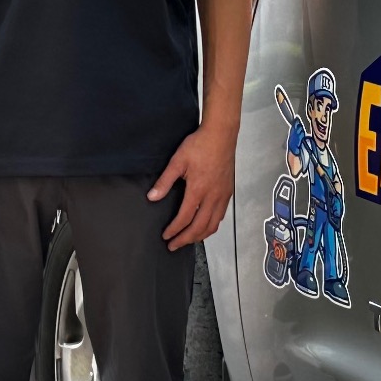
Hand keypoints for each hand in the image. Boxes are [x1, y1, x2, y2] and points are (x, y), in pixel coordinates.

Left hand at [149, 122, 235, 249]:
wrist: (221, 135)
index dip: (174, 230)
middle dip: (185, 239)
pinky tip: (205, 226)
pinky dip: (211, 226)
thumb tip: (152, 197)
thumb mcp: (177, 161)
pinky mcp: (228, 192)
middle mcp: (213, 196)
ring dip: (199, 236)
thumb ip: (164, 181)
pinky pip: (221, 216)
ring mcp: (222, 195)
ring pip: (213, 224)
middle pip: (199, 227)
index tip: (166, 236)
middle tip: (174, 245)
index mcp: (198, 190)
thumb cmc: (201, 145)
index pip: (185, 218)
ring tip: (188, 240)